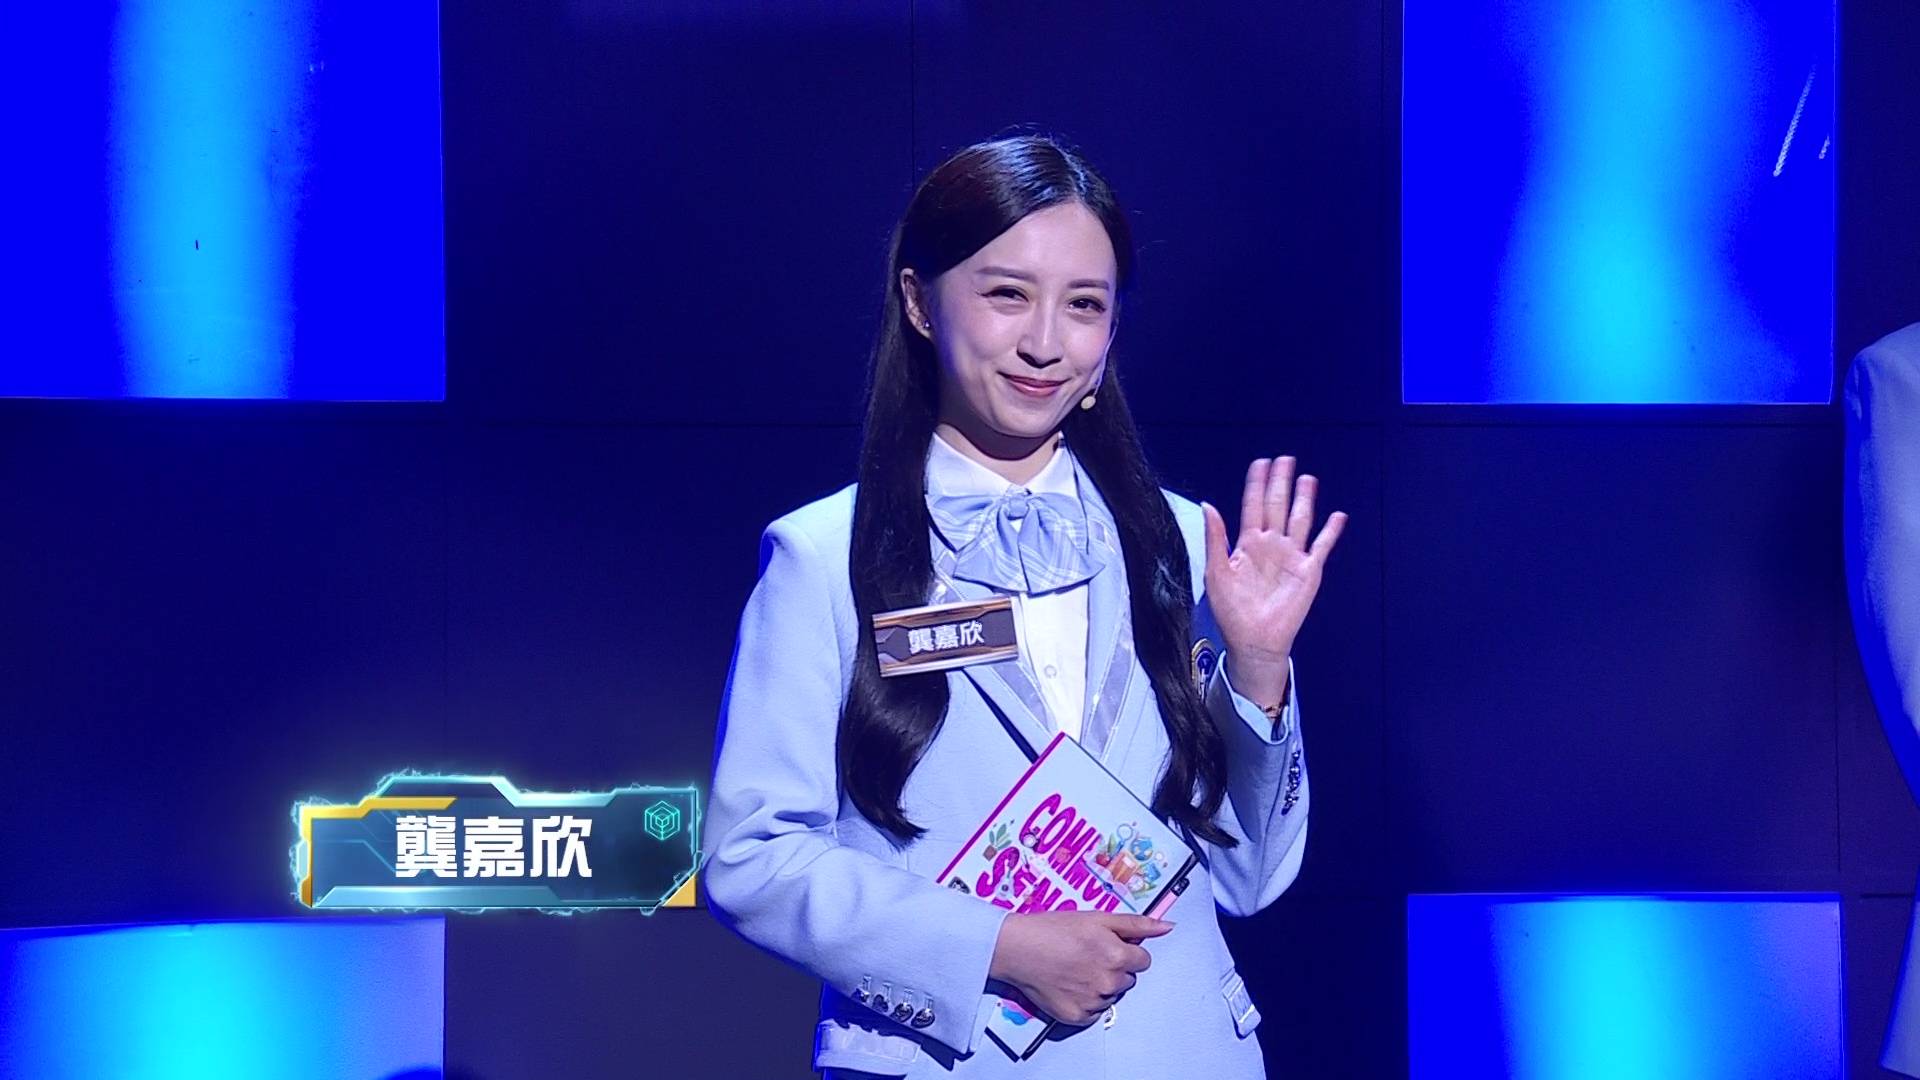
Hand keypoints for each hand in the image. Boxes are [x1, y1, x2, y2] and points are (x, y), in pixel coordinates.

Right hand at [987, 912, 1171, 1025]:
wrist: (1016, 948)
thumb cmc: (1054, 928)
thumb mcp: (1097, 918)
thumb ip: (1136, 924)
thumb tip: (1168, 927)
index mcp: (1117, 956)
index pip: (1143, 961)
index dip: (1126, 952)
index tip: (1107, 946)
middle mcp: (1108, 982)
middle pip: (1127, 979)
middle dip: (1114, 968)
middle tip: (1087, 956)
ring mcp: (1092, 1002)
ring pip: (1110, 995)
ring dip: (1100, 985)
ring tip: (1074, 969)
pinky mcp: (1076, 1016)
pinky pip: (1093, 1012)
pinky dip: (1085, 1001)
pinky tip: (1068, 984)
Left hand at [1201, 457, 1347, 703]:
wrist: (1253, 641)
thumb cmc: (1232, 611)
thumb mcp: (1216, 572)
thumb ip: (1215, 538)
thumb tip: (1208, 505)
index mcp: (1247, 544)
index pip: (1253, 506)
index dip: (1256, 484)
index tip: (1260, 463)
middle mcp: (1271, 545)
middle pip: (1277, 506)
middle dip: (1281, 483)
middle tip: (1285, 459)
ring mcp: (1291, 557)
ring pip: (1300, 520)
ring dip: (1304, 499)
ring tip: (1307, 478)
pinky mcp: (1308, 571)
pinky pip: (1321, 546)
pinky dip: (1331, 531)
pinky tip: (1337, 516)